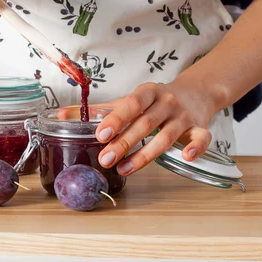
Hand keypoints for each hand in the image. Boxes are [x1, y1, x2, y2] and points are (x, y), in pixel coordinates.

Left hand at [94, 82, 214, 175]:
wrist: (196, 92)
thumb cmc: (155, 100)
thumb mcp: (130, 100)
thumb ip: (99, 110)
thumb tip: (60, 116)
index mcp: (148, 92)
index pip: (131, 104)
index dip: (116, 119)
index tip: (101, 134)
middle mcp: (166, 102)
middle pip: (145, 124)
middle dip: (124, 143)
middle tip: (105, 159)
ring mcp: (184, 116)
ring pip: (166, 136)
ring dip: (145, 155)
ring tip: (124, 169)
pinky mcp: (199, 128)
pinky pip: (201, 138)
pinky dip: (196, 147)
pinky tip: (186, 157)